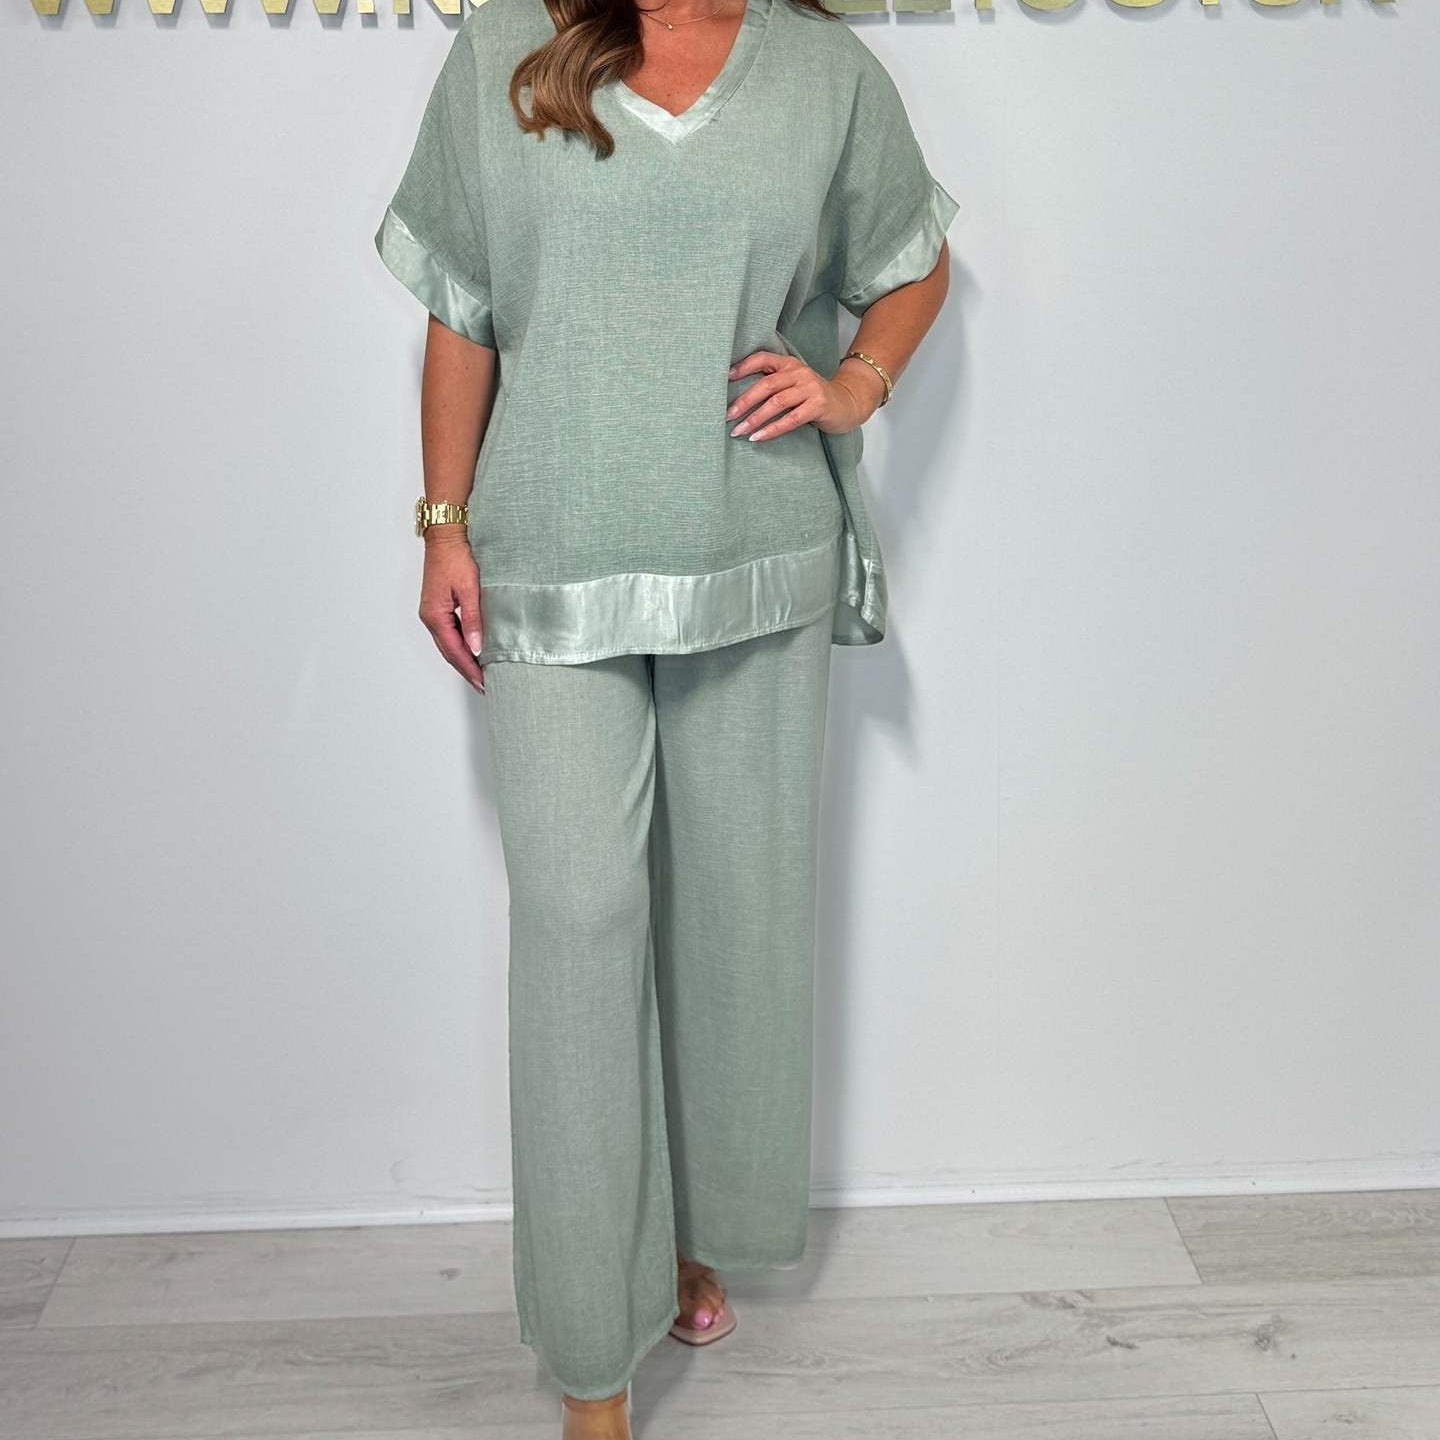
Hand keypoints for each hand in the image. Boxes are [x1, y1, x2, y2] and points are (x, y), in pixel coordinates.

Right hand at [418, 529, 485, 692]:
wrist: (445, 537)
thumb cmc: (456, 558)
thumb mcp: (470, 589)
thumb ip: (473, 620)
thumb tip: (477, 647)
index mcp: (435, 616)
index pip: (454, 651)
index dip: (470, 668)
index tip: (483, 682)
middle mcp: (430, 617)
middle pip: (449, 652)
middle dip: (466, 669)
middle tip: (483, 685)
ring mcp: (432, 613)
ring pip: (448, 644)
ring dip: (463, 659)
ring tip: (480, 673)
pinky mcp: (437, 607)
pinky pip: (448, 633)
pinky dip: (460, 645)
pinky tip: (472, 651)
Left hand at [726, 350, 881, 440]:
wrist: (848, 403)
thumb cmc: (813, 397)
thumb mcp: (793, 384)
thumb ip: (774, 384)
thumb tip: (738, 399)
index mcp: (789, 364)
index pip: (762, 358)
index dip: (742, 366)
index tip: (724, 379)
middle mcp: (798, 373)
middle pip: (765, 384)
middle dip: (743, 401)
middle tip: (727, 416)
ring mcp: (810, 388)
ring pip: (776, 402)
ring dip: (755, 418)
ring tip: (739, 431)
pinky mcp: (818, 406)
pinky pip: (790, 419)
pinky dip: (772, 429)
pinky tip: (759, 437)